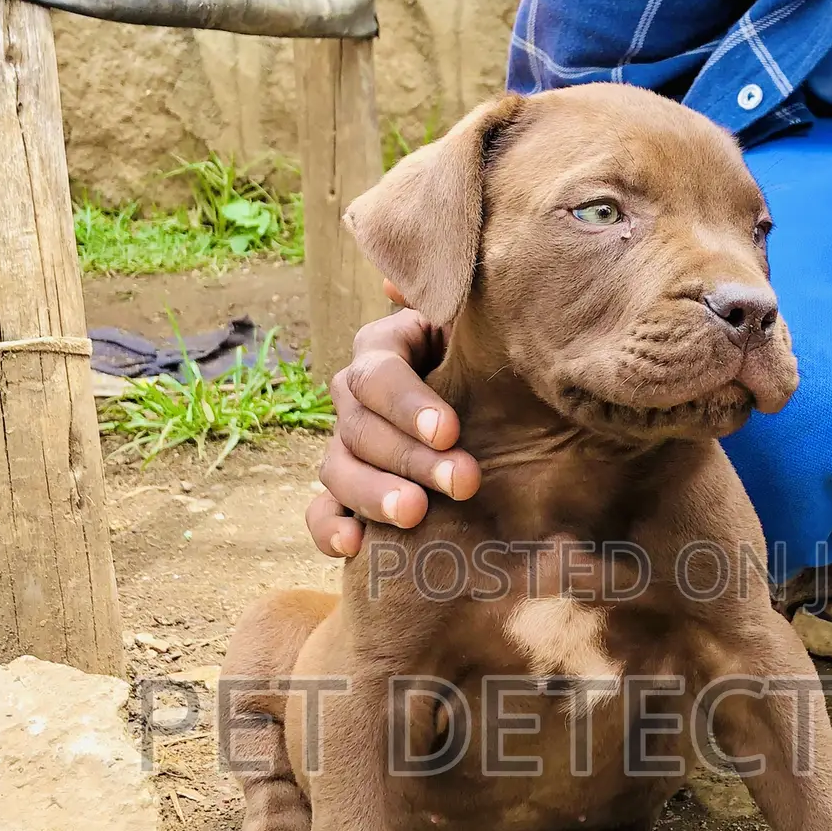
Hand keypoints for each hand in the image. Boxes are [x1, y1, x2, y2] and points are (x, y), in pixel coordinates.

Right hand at [305, 304, 479, 558]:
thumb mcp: (482, 329)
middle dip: (409, 457)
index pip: (379, 373)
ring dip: (372, 494)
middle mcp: (357, 396)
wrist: (511, 419)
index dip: (409, 402)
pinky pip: (320, 512)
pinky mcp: (345, 495)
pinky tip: (354, 548)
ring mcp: (347, 446)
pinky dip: (330, 530)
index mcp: (384, 348)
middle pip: (359, 425)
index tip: (450, 432)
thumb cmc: (497, 365)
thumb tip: (394, 282)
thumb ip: (453, 303)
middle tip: (462, 482)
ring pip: (336, 468)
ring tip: (414, 516)